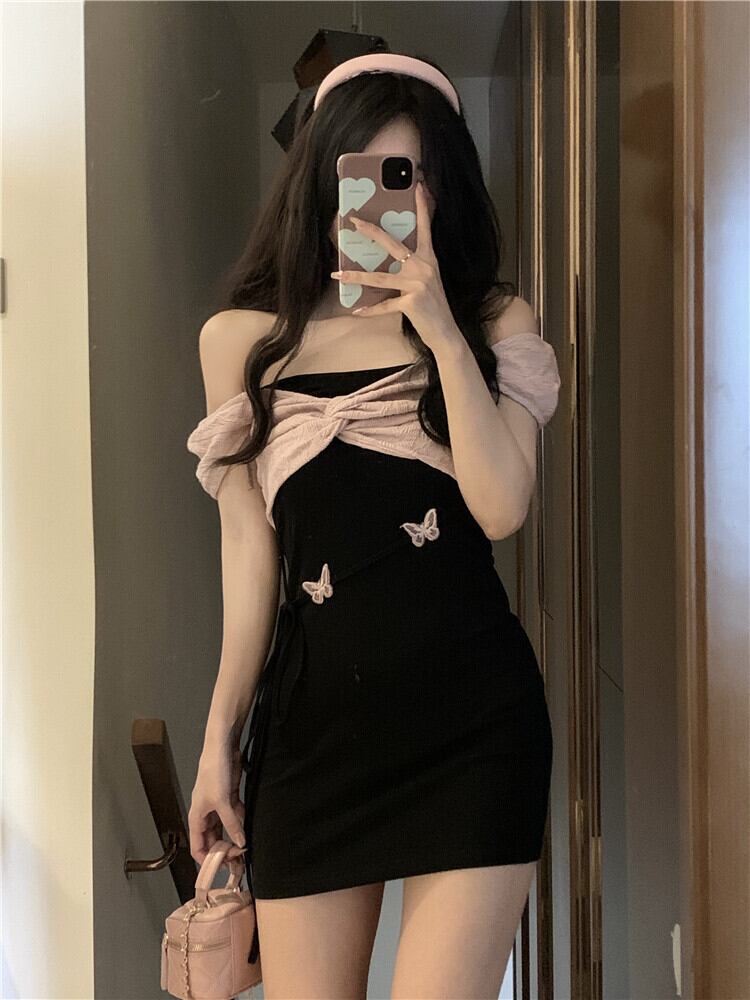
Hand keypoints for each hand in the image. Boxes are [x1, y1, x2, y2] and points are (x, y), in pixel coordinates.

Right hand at [188, 741, 246, 866]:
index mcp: (197, 816)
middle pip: (212, 839)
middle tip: (238, 862)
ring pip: (224, 829)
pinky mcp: (230, 797)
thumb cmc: (214, 772)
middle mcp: (206, 814)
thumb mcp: (223, 801)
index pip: (198, 846)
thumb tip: (240, 843)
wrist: (222, 747)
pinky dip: (240, 822)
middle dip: (223, 851)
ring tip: (244, 851)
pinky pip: (234, 816)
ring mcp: (218, 806)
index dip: (207, 860)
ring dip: (233, 839)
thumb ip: (232, 823)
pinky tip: (246, 829)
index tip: (221, 868)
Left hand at [331, 181, 461, 353]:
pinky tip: (356, 310)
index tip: (417, 186)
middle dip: (371, 231)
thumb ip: (411, 269)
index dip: (422, 207)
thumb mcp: (425, 282)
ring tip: (337, 276)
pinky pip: (384, 305)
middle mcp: (424, 267)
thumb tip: (390, 261)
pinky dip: (369, 310)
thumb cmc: (432, 307)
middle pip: (393, 244)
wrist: (445, 332)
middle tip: (354, 221)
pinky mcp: (411, 303)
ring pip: (380, 277)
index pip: (425, 228)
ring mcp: (418, 284)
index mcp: (429, 259)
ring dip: (355, 277)